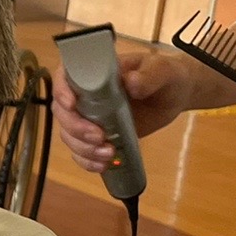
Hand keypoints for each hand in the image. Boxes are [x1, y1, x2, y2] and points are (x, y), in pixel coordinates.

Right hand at [53, 47, 195, 172]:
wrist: (174, 97)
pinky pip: (82, 151)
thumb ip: (149, 76)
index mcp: (95, 72)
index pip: (65, 77)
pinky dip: (88, 161)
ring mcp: (90, 117)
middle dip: (75, 128)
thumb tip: (131, 82)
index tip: (72, 105)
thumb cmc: (165, 76)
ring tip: (108, 154)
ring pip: (69, 135)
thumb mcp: (161, 71)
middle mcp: (86, 94)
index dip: (61, 91)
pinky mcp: (98, 137)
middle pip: (62, 112)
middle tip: (99, 136)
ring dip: (83, 148)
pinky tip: (103, 165)